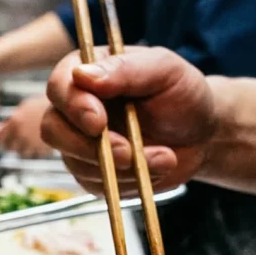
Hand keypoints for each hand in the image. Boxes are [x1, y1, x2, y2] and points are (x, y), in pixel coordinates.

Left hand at [0, 95, 53, 157]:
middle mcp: (21, 135)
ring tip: (30, 138)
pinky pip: (36, 154)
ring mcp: (32, 144)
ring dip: (24, 148)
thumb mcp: (24, 108)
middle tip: (15, 139)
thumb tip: (0, 129)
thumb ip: (10, 120)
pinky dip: (36, 149)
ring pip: (22, 153)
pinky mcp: (43, 150)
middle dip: (11, 144)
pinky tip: (40, 140)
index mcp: (15, 122)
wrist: (63, 108)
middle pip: (9, 148)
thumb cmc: (43, 104)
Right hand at [41, 47, 216, 195]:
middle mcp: (75, 109)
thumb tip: (82, 74)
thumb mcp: (165, 70)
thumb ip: (125, 69)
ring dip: (120, 167)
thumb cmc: (182, 95)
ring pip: (74, 162)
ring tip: (163, 157)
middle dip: (88, 147)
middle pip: (53, 129)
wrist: (202, 134)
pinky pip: (95, 185)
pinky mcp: (92, 173)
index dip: (73, 106)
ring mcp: (80, 143)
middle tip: (127, 152)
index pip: (58, 87)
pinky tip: (155, 168)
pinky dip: (127, 183)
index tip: (99, 122)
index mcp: (87, 74)